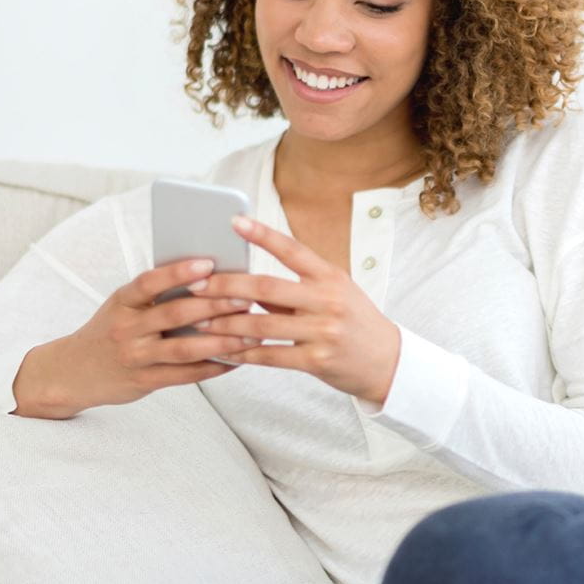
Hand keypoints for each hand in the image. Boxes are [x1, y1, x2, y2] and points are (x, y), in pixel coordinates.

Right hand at [11, 258, 254, 417]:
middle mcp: (127, 328)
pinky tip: (236, 360)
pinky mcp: (144, 381)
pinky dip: (213, 367)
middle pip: (175, 314)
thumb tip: (208, 277)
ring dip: (222, 341)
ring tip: (252, 334)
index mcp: (122, 302)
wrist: (71, 373)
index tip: (209, 263)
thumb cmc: (109, 332)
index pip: (149, 282)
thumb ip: (156, 296)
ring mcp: (135, 356)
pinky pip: (185, 375)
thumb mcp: (122, 307)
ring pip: (185, 348)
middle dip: (215, 305)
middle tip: (247, 297)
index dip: (179, 272)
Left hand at [189, 214, 401, 406]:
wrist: (387, 361)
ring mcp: (323, 331)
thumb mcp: (334, 295)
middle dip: (225, 285)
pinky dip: (243, 354)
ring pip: (262, 324)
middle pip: (266, 287)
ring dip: (226, 323)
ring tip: (199, 322)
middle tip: (195, 284)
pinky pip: (270, 356)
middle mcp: (328, 300)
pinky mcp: (316, 360)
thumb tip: (245, 284)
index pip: (292, 249)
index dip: (262, 235)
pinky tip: (224, 351)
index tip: (234, 222)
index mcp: (330, 277)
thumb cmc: (355, 323)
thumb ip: (293, 289)